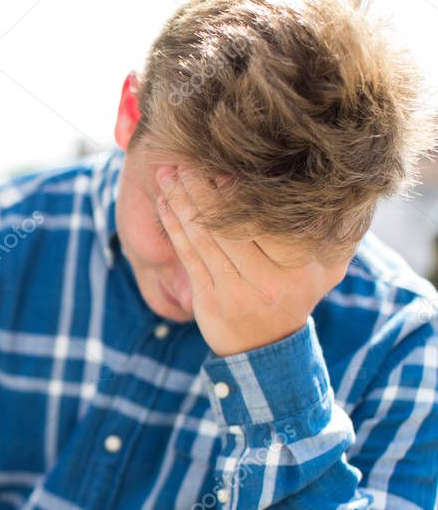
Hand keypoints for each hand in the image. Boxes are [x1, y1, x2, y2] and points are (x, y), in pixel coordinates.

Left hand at [155, 165, 348, 356]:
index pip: (267, 219)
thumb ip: (334, 232)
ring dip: (182, 202)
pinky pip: (189, 256)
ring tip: (168, 175)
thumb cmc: (293, 293)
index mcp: (304, 268)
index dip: (240, 191)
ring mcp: (239, 292)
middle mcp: (272, 281)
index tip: (222, 165)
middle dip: (202, 189)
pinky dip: (174, 227)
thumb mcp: (326, 269)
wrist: (267, 347)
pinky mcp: (211, 300)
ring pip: (205, 238)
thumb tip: (344, 189)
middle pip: (231, 224)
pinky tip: (165, 204)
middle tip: (184, 161)